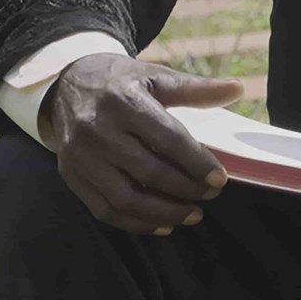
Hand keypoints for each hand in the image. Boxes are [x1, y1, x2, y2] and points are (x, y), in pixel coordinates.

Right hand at [39, 53, 240, 235]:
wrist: (64, 85)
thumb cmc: (119, 82)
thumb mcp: (154, 76)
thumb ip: (195, 88)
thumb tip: (236, 89)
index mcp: (123, 100)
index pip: (167, 138)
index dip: (196, 162)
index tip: (219, 179)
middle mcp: (97, 129)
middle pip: (149, 171)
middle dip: (186, 189)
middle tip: (209, 196)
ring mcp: (81, 156)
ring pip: (127, 198)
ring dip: (165, 213)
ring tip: (192, 214)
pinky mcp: (71, 175)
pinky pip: (106, 210)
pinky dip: (137, 223)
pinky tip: (162, 224)